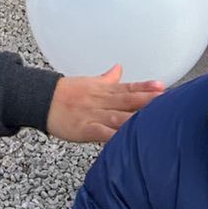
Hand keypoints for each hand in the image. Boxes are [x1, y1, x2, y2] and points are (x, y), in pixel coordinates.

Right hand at [46, 64, 162, 143]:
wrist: (41, 100)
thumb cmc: (66, 92)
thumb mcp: (89, 82)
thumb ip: (107, 79)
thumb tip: (120, 68)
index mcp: (103, 90)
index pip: (128, 87)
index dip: (145, 87)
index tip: (162, 86)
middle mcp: (102, 101)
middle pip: (128, 101)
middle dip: (147, 101)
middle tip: (166, 100)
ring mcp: (94, 115)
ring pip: (119, 116)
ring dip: (136, 118)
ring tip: (154, 119)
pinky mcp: (85, 129)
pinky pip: (102, 134)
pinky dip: (114, 136)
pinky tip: (126, 140)